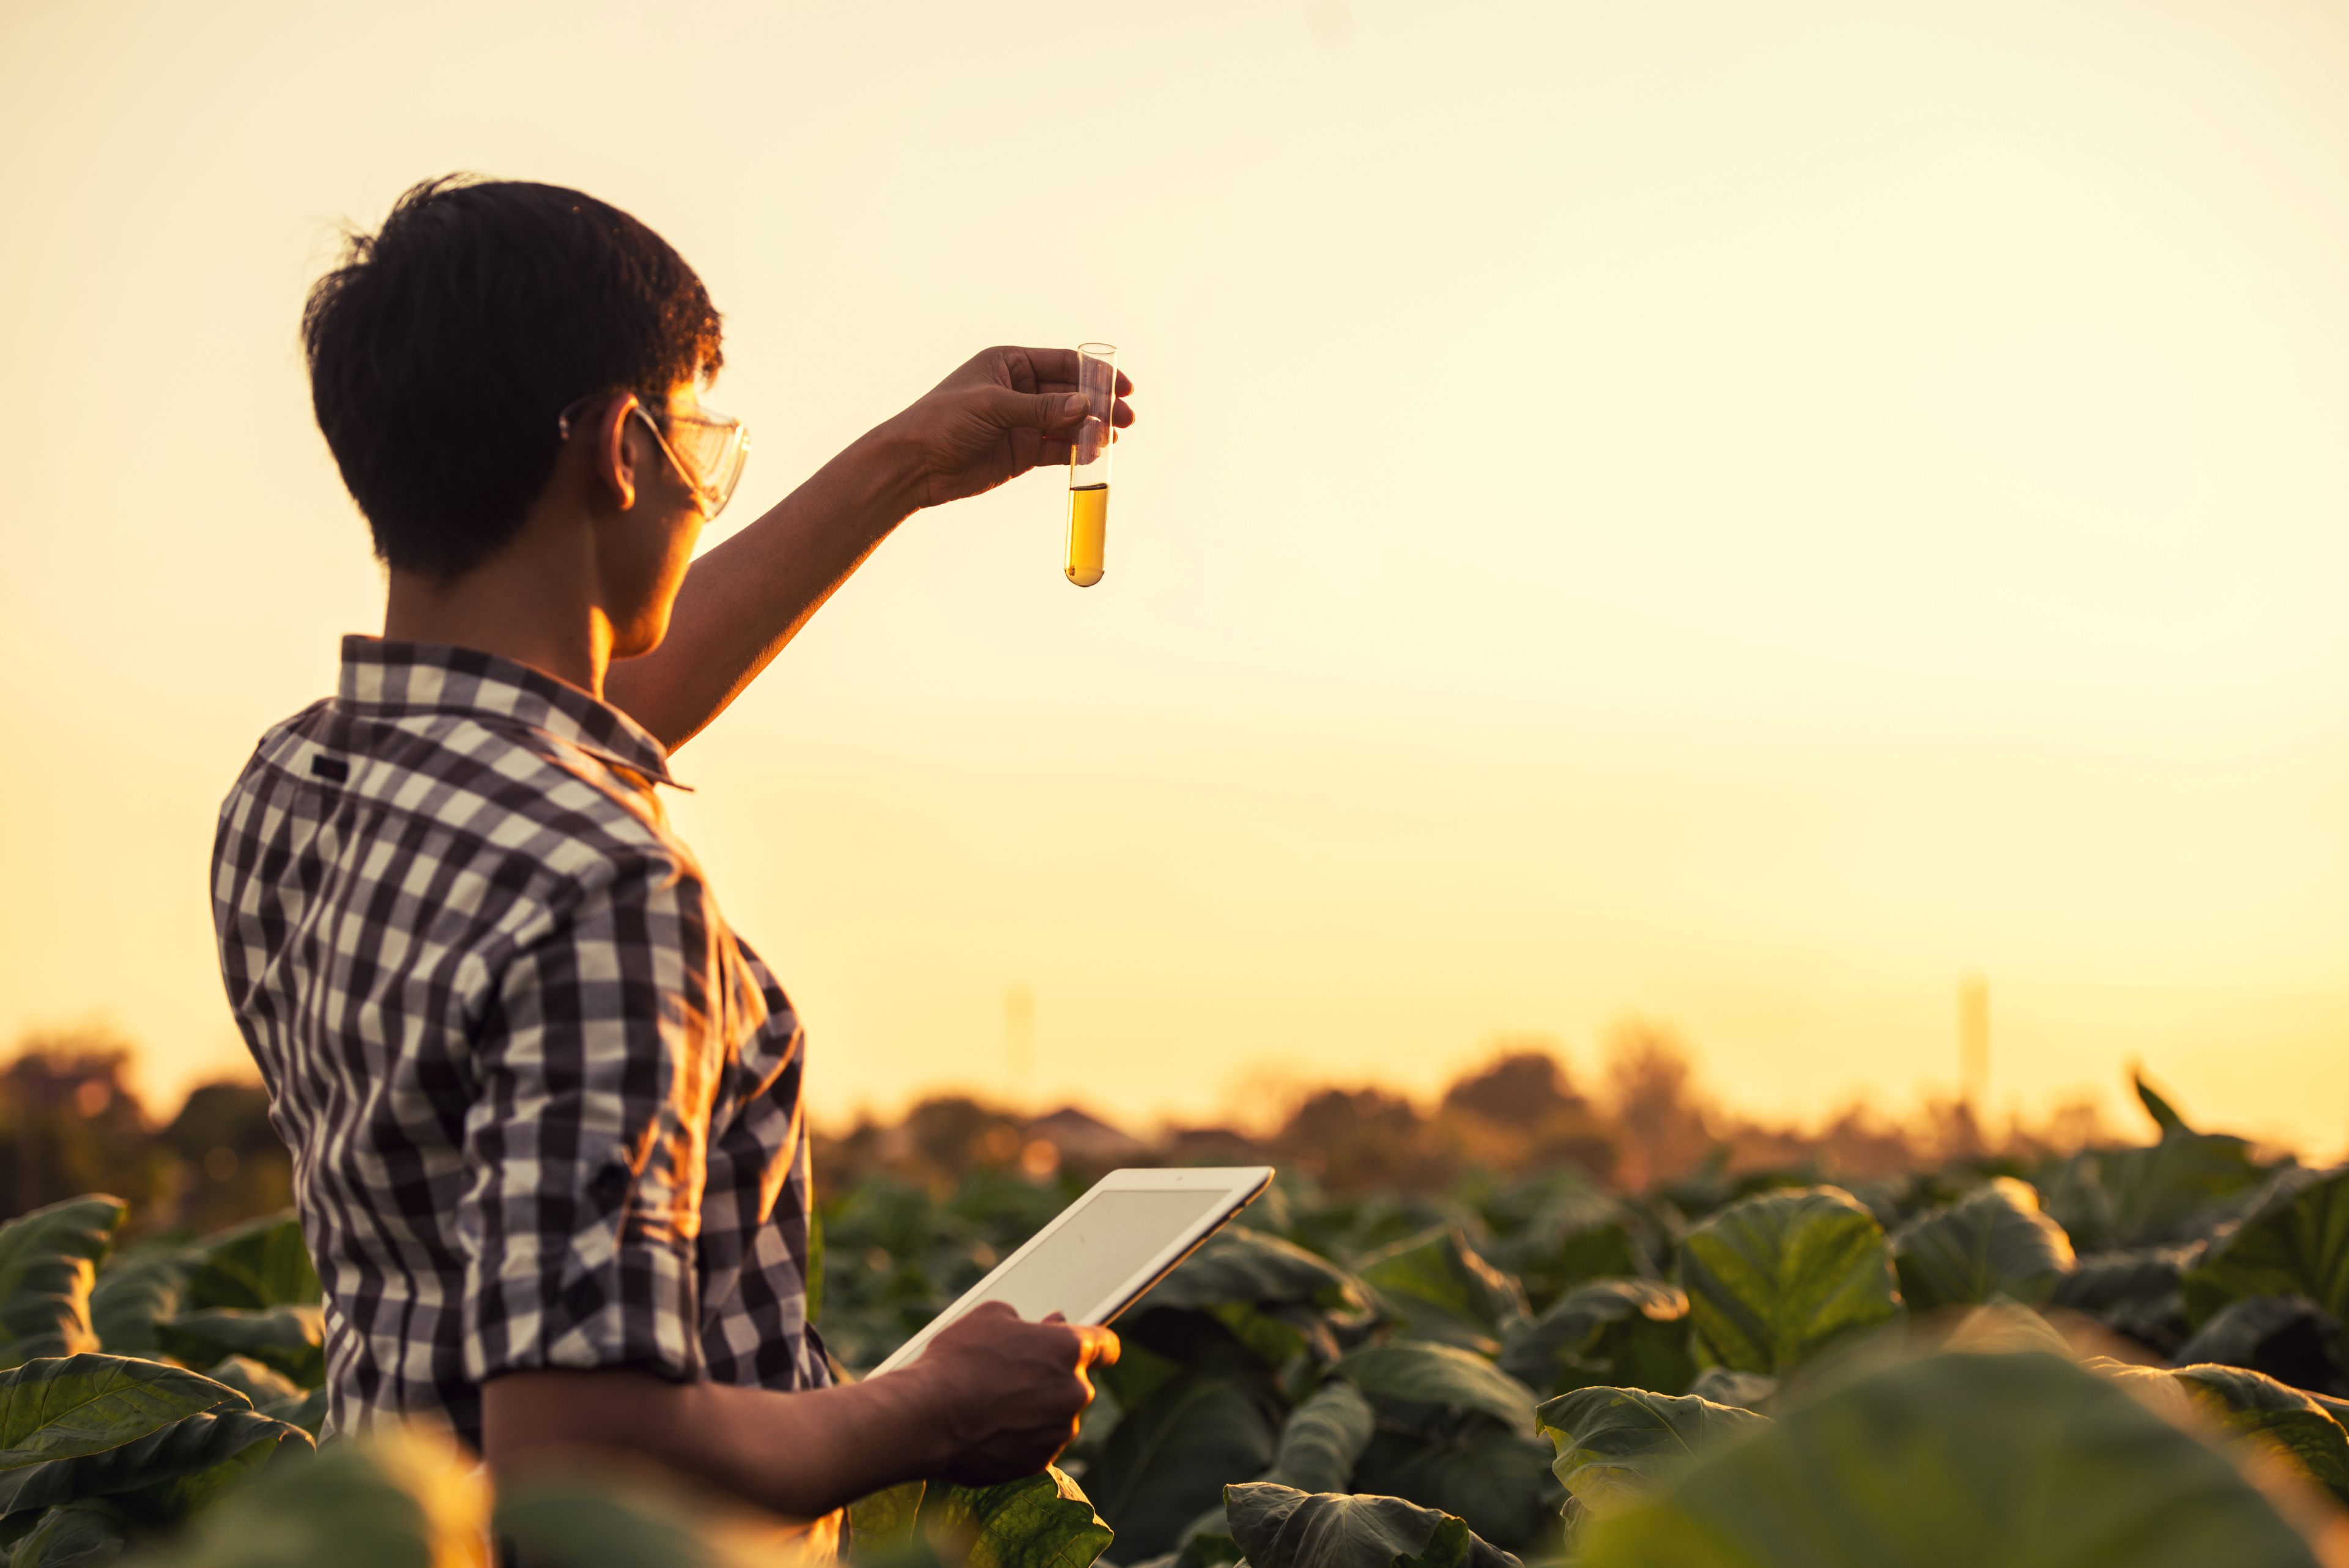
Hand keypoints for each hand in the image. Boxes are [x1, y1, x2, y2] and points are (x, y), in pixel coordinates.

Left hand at [883, 346, 1135, 510]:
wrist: (914, 464)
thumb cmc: (943, 421)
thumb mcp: (993, 407)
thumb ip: (1041, 409)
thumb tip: (1086, 406)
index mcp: (1010, 363)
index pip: (1064, 362)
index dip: (1095, 373)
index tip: (1123, 387)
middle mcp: (1020, 390)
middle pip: (1072, 394)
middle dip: (1100, 404)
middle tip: (1127, 417)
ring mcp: (1023, 422)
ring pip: (1068, 423)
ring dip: (1092, 430)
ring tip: (1113, 437)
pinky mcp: (1022, 452)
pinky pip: (1058, 450)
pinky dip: (1076, 452)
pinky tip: (1093, 454)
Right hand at [903, 1303, 1119, 1484]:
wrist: (928, 1417)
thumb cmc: (957, 1360)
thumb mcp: (989, 1318)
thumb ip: (1026, 1322)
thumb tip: (1044, 1327)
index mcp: (1070, 1349)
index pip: (1106, 1345)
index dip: (1096, 1345)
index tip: (1094, 1349)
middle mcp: (1074, 1392)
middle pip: (1074, 1383)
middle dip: (1051, 1379)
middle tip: (1013, 1373)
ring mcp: (1059, 1432)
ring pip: (1055, 1416)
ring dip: (1035, 1410)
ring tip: (990, 1402)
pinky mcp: (1039, 1462)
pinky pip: (1037, 1444)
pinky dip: (1021, 1437)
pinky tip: (989, 1427)